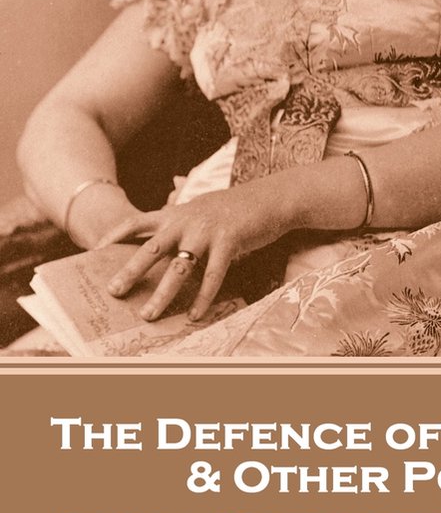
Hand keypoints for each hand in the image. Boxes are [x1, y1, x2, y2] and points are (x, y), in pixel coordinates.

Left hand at [103, 180, 292, 321]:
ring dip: (163, 294)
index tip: (96, 249)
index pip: (138, 221)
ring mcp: (207, 231)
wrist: (271, 197)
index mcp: (177, 213)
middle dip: (130, 271)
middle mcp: (187, 220)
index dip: (116, 234)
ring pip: (179, 267)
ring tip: (149, 315)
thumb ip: (181, 219)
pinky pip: (213, 275)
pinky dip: (202, 297)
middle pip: (152, 249)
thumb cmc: (236, 207)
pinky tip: (194, 314)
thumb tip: (163, 233)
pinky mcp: (229, 241)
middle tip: (113, 291)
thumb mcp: (202, 208)